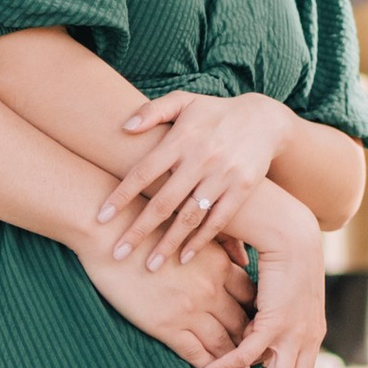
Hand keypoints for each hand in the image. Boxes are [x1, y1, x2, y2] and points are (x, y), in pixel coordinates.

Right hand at [78, 227, 252, 367]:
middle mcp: (211, 290)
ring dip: (235, 362)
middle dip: (253, 342)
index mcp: (219, 266)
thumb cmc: (149, 227)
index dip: (259, 314)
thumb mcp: (193, 231)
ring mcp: (189, 309)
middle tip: (260, 356)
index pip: (251, 297)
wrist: (112, 233)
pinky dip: (208, 367)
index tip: (262, 325)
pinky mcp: (165, 325)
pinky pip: (195, 353)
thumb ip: (220, 246)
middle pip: (243, 323)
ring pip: (224, 343)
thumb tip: (242, 256)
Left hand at [102, 90, 288, 267]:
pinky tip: (184, 258)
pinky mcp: (242, 189)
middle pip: (163, 202)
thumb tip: (123, 127)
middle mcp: (200, 159)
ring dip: (168, 244)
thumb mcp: (185, 101)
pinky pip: (218, 221)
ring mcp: (223, 176)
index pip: (143, 172)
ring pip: (189, 217)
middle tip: (118, 254)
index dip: (121, 195)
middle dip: (138, 231)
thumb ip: (153, 111)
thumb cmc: (215, 112)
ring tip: (150, 267)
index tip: (101, 218)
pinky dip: (201, 241)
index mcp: (181, 139)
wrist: (266, 119)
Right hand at [200, 188, 325, 367]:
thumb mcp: (281, 291)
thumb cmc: (284, 257)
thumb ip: (267, 311)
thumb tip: (249, 325)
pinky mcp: (276, 321)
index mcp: (312, 333)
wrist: (291, 230)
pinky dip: (226, 367)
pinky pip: (248, 357)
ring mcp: (295, 333)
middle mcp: (308, 338)